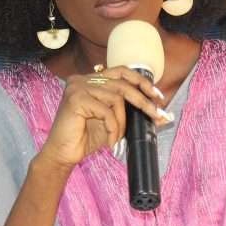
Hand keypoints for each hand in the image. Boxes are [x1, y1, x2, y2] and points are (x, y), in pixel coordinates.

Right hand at [38, 66, 171, 169]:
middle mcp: (83, 79)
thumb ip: (132, 113)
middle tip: (156, 115)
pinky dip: (113, 128)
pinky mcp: (76, 98)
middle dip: (143, 100)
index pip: (121, 71)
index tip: (157, 96)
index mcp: (91, 79)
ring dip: (123, 121)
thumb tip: (162, 115)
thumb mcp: (114, 122)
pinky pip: (106, 111)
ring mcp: (78, 87)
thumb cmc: (86, 138)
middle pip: (122, 83)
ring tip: (119, 137)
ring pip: (116, 98)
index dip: (141, 81)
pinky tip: (111, 141)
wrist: (63, 154)